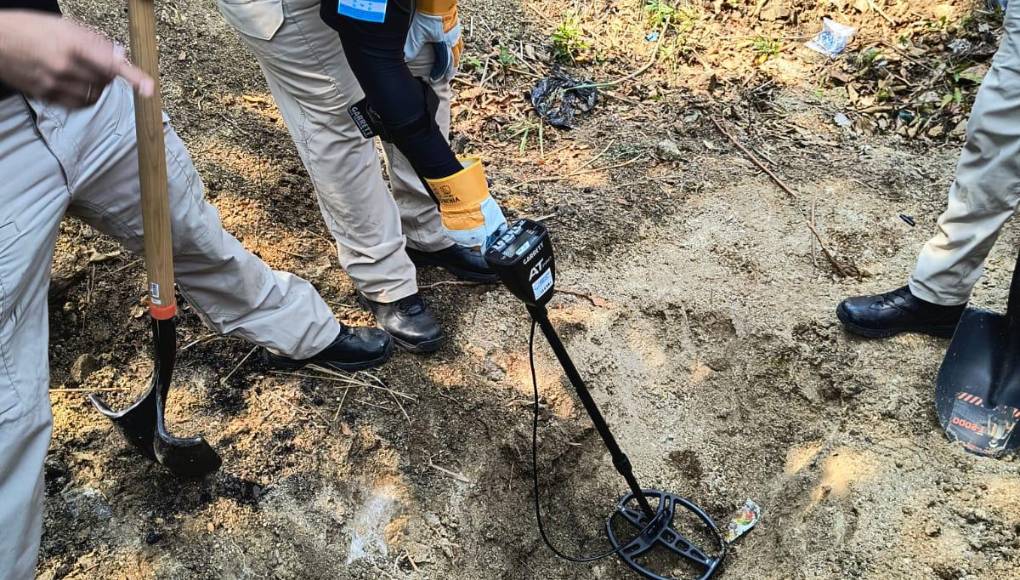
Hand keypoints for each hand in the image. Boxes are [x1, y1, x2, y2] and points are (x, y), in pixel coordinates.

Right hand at [0, 10, 153, 107]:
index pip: (111, 63)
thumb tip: (120, 56)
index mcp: (71, 44)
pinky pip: (78, 104)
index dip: (132, 76)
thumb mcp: (65, 26)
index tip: (148, 88)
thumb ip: (95, 41)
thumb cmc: (30, 28)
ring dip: (98, 86)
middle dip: (109, 73)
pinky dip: (85, 97)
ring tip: (85, 72)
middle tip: (97, 63)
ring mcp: (54, 83)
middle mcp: (64, 66)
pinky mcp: (46, 95)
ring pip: (94, 94)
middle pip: (106, 80)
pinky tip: (78, 85)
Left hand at [403, 0, 461, 81]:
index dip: (441, 73)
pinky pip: (459, 39)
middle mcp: (452, 40)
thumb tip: (406, 59)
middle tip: (450, 76)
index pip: (445, 64)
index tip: (437, 80)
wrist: (438, 1)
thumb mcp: (418, 33)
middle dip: (452, 68)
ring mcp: (456, 32)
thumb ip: (413, 47)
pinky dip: (457, 45)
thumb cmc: (429, 16)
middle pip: (455, 58)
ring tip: (454, 62)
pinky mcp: (456, 24)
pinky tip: (454, 44)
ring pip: (459, 48)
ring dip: (456, 57)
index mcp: (445, 45)